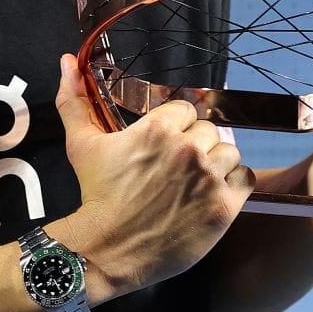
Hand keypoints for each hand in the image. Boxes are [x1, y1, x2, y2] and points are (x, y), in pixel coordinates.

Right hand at [53, 53, 255, 299]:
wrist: (107, 250)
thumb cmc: (95, 197)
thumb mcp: (81, 145)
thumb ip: (75, 99)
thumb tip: (66, 61)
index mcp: (158, 129)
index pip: (186, 109)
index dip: (176, 127)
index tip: (165, 145)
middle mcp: (188, 150)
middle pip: (209, 130)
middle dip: (195, 145)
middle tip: (176, 168)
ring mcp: (208, 179)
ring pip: (229, 152)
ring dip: (216, 164)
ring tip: (194, 182)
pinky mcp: (224, 207)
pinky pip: (246, 179)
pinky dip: (233, 185)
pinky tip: (211, 194)